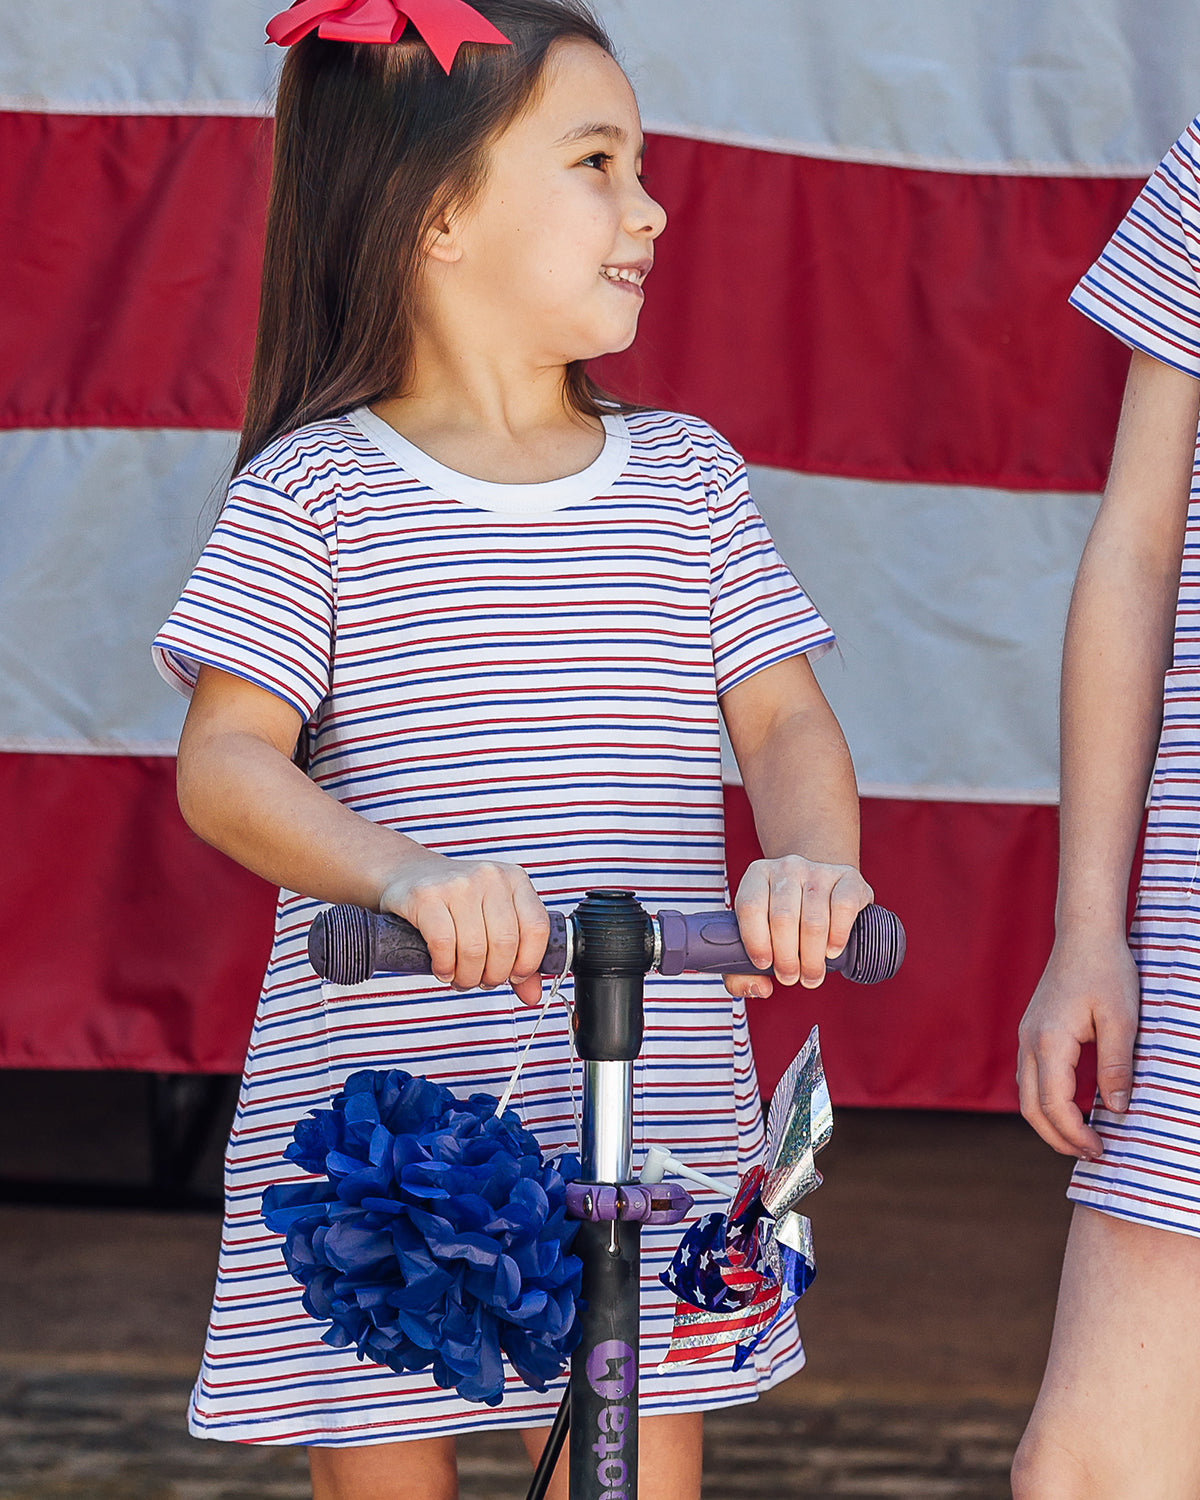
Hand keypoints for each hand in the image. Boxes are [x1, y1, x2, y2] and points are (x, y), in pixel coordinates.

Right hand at [378, 853, 549, 1006]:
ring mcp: (458, 883)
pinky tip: (443, 970)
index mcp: (515, 879)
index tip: (514, 976)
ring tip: (461, 978)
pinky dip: (445, 967)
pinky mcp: (427, 896)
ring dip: (468, 976)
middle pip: (505, 943)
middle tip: (481, 981)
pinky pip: (443, 944)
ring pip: (475, 948)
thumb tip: (533, 996)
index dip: (528, 962)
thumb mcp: (493, 919)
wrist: (408, 873)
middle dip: (493, 975)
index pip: (536, 928)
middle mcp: (490, 877)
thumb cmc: (457, 903)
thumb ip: (518, 956)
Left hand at [727, 856, 872, 997]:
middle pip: (783, 918)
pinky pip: (843, 908)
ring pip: (813, 920)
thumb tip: (760, 989)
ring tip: (811, 975)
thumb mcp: (758, 934)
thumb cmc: (785, 918)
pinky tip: (832, 952)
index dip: (756, 941)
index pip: (750, 907)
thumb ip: (741, 970)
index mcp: (758, 875)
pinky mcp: (848, 878)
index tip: (764, 965)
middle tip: (790, 978)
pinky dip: (837, 936)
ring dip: (812, 957)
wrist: (823, 887)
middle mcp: (787, 867)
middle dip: (787, 958)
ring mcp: (819, 870)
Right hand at [1016, 931, 1139, 1157]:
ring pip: (1026, 1094)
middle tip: (1090, 1154)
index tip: (1100, 1149)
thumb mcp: (1122, 1019)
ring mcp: (1027, 1036)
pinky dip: (1046, 1101)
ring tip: (1081, 1137)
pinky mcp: (1033, 1032)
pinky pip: (1031, 1077)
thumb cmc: (1106, 971)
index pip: (1054, 1103)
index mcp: (1049, 1041)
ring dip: (1049, 1122)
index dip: (1074, 1134)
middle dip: (1056, 1138)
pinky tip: (1072, 1106)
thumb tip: (1117, 1110)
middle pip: (1030, 1107)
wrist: (1084, 935)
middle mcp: (1030, 1041)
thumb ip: (1116, 1066)